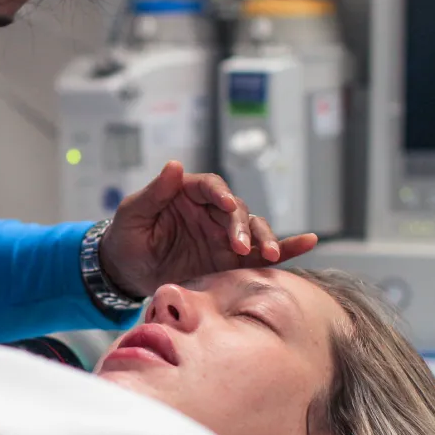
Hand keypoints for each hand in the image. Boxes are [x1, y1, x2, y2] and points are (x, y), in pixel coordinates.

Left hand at [99, 161, 318, 297]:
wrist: (126, 270)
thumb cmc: (127, 236)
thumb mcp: (132, 213)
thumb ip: (154, 192)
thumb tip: (173, 164)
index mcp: (188, 193)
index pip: (211, 186)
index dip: (220, 193)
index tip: (225, 205)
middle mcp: (211, 211)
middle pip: (237, 211)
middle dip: (241, 226)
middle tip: (239, 246)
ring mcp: (223, 235)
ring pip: (253, 230)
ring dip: (265, 239)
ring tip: (270, 253)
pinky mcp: (230, 260)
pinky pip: (260, 254)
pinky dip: (286, 248)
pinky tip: (308, 243)